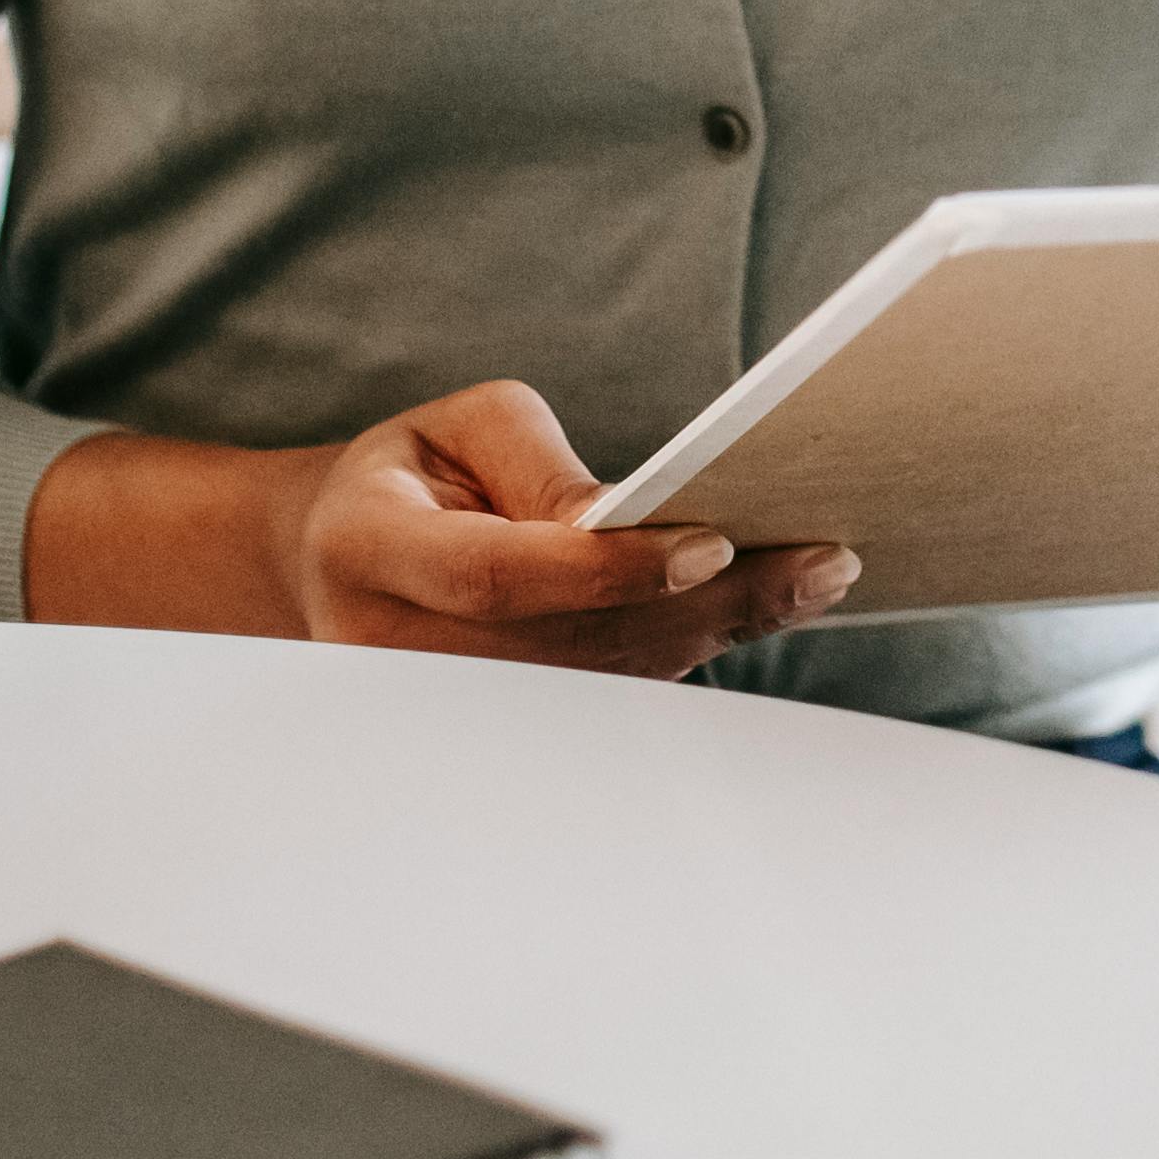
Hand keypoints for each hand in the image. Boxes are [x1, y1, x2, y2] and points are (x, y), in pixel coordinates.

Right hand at [249, 381, 857, 673]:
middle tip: (820, 563)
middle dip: (705, 604)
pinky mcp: (496, 732)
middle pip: (571, 643)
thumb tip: (622, 518)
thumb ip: (538, 463)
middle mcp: (396, 652)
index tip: (713, 543)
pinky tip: (768, 607)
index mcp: (371, 553)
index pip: (499, 576)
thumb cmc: (416, 473)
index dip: (607, 569)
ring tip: (819, 577)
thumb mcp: (462, 426)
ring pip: (600, 684)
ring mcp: (442, 712)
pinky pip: (604, 699)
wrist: (338, 559)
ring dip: (717, 633)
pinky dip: (691, 652)